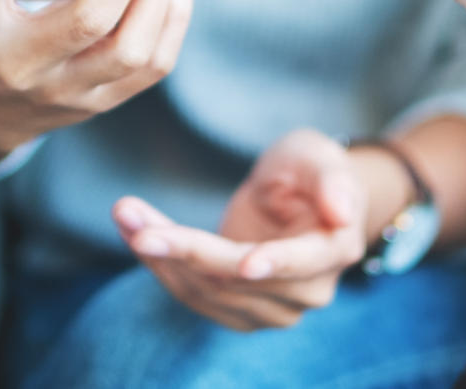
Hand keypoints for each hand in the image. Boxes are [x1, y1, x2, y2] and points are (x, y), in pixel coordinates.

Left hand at [112, 130, 395, 331]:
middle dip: (181, 245)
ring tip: (124, 212)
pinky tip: (134, 231)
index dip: (273, 262)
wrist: (300, 196)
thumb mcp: (318, 156)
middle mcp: (308, 290)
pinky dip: (160, 264)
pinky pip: (193, 293)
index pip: (301, 262)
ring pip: (206, 289)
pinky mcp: (239, 310)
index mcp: (336, 249)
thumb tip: (341, 212)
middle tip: (128, 214)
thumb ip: (332, 181)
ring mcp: (273, 308)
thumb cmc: (310, 168)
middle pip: (235, 276)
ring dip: (159, 253)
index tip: (246, 262)